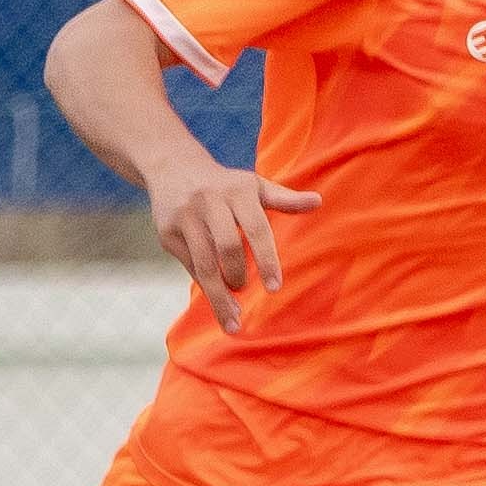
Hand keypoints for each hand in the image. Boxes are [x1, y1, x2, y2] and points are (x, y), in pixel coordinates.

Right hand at [145, 157, 318, 332]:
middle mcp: (209, 201)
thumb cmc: (224, 184)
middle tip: (245, 291)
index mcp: (238, 190)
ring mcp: (185, 217)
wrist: (172, 167)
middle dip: (238, 277)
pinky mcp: (167, 233)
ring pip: (204, 264)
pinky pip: (189, 266)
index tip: (274, 288)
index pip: (256, 228)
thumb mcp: (253, 185)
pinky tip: (215, 298)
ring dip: (219, 295)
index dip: (266, 260)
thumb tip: (318, 201)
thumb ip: (284, 199)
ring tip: (232, 317)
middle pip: (227, 248)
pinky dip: (204, 284)